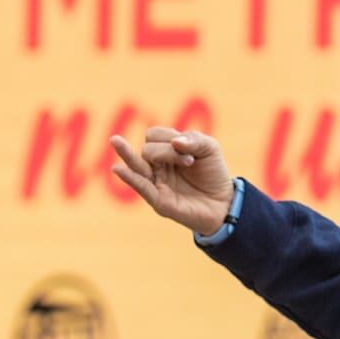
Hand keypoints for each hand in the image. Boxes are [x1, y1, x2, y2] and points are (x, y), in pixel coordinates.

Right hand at [110, 128, 235, 236]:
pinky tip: (117, 169)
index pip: (154, 135)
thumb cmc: (213, 174)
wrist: (224, 202)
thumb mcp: (209, 148)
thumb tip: (175, 142)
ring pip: (136, 166)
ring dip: (127, 153)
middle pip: (148, 150)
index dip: (170, 138)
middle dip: (168, 151)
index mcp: (165, 151)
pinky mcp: (159, 201)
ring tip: (115, 140)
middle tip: (190, 162)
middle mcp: (156, 167)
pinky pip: (142, 188)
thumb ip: (194, 140)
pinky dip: (130, 178)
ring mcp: (156, 184)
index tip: (192, 153)